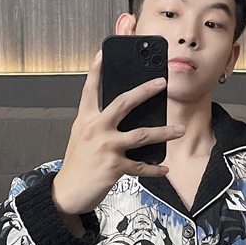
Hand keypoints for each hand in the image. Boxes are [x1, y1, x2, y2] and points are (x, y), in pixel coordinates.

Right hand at [52, 51, 183, 231]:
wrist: (66, 192)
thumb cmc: (76, 165)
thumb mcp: (80, 137)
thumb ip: (96, 122)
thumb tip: (120, 114)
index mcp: (85, 120)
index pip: (90, 89)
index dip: (96, 69)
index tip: (103, 52)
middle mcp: (95, 129)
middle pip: (123, 102)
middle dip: (145, 90)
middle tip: (161, 83)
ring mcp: (105, 147)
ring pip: (141, 134)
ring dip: (164, 132)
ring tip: (179, 130)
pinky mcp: (114, 166)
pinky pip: (141, 166)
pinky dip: (155, 169)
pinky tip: (165, 168)